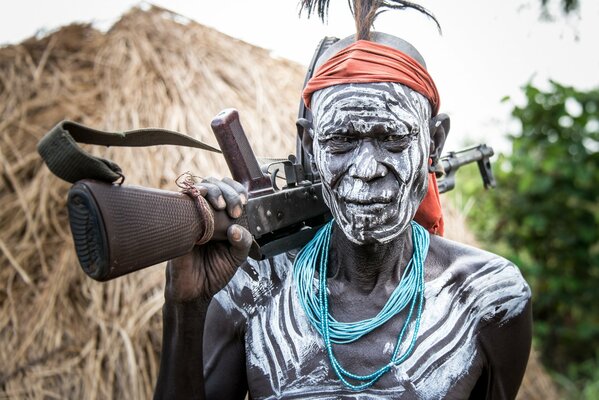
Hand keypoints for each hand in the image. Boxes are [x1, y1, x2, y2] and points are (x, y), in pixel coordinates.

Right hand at [165, 177, 251, 302]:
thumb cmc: (215, 272)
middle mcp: (209, 213)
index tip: (243, 202)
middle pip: (217, 184)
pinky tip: (201, 199)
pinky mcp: (178, 221)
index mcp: (225, 218)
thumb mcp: (236, 258)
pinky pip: (183, 200)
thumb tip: (236, 228)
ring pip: (202, 187)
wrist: (193, 291)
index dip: (237, 190)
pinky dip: (193, 195)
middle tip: (234, 210)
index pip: (231, 192)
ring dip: (214, 190)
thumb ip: (243, 242)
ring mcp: (192, 215)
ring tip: (220, 206)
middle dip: (229, 191)